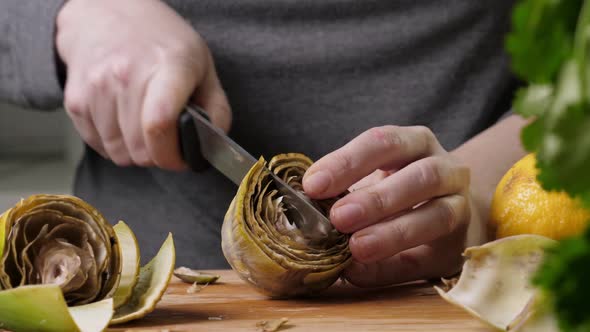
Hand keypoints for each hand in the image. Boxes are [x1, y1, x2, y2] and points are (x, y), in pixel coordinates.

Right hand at [56, 0, 230, 169]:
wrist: (105, 14)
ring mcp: (96, 87)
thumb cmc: (160, 41)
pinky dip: (113, 145)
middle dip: (158, 157)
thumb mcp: (202, 63)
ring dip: (135, 153)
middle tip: (166, 143)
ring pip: (118, 153)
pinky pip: (97, 145)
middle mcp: (127, 75)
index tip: (181, 159)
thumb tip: (212, 147)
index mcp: (168, 65)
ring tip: (145, 130)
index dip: (171, 155)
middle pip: (140, 148)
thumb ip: (216, 108)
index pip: (159, 124)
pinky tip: (124, 124)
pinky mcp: (75, 99)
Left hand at [303, 126, 483, 286]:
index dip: (347, 161)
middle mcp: (446, 169)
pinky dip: (390, 267)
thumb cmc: (397, 188)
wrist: (447, 211)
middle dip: (377, 198)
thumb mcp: (374, 175)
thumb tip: (306, 211)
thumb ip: (344, 187)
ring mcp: (459, 207)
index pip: (384, 142)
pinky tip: (360, 271)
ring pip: (436, 216)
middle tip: (338, 217)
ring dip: (392, 233)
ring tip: (356, 247)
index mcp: (416, 143)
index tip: (313, 185)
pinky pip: (426, 259)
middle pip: (420, 177)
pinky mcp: (456, 247)